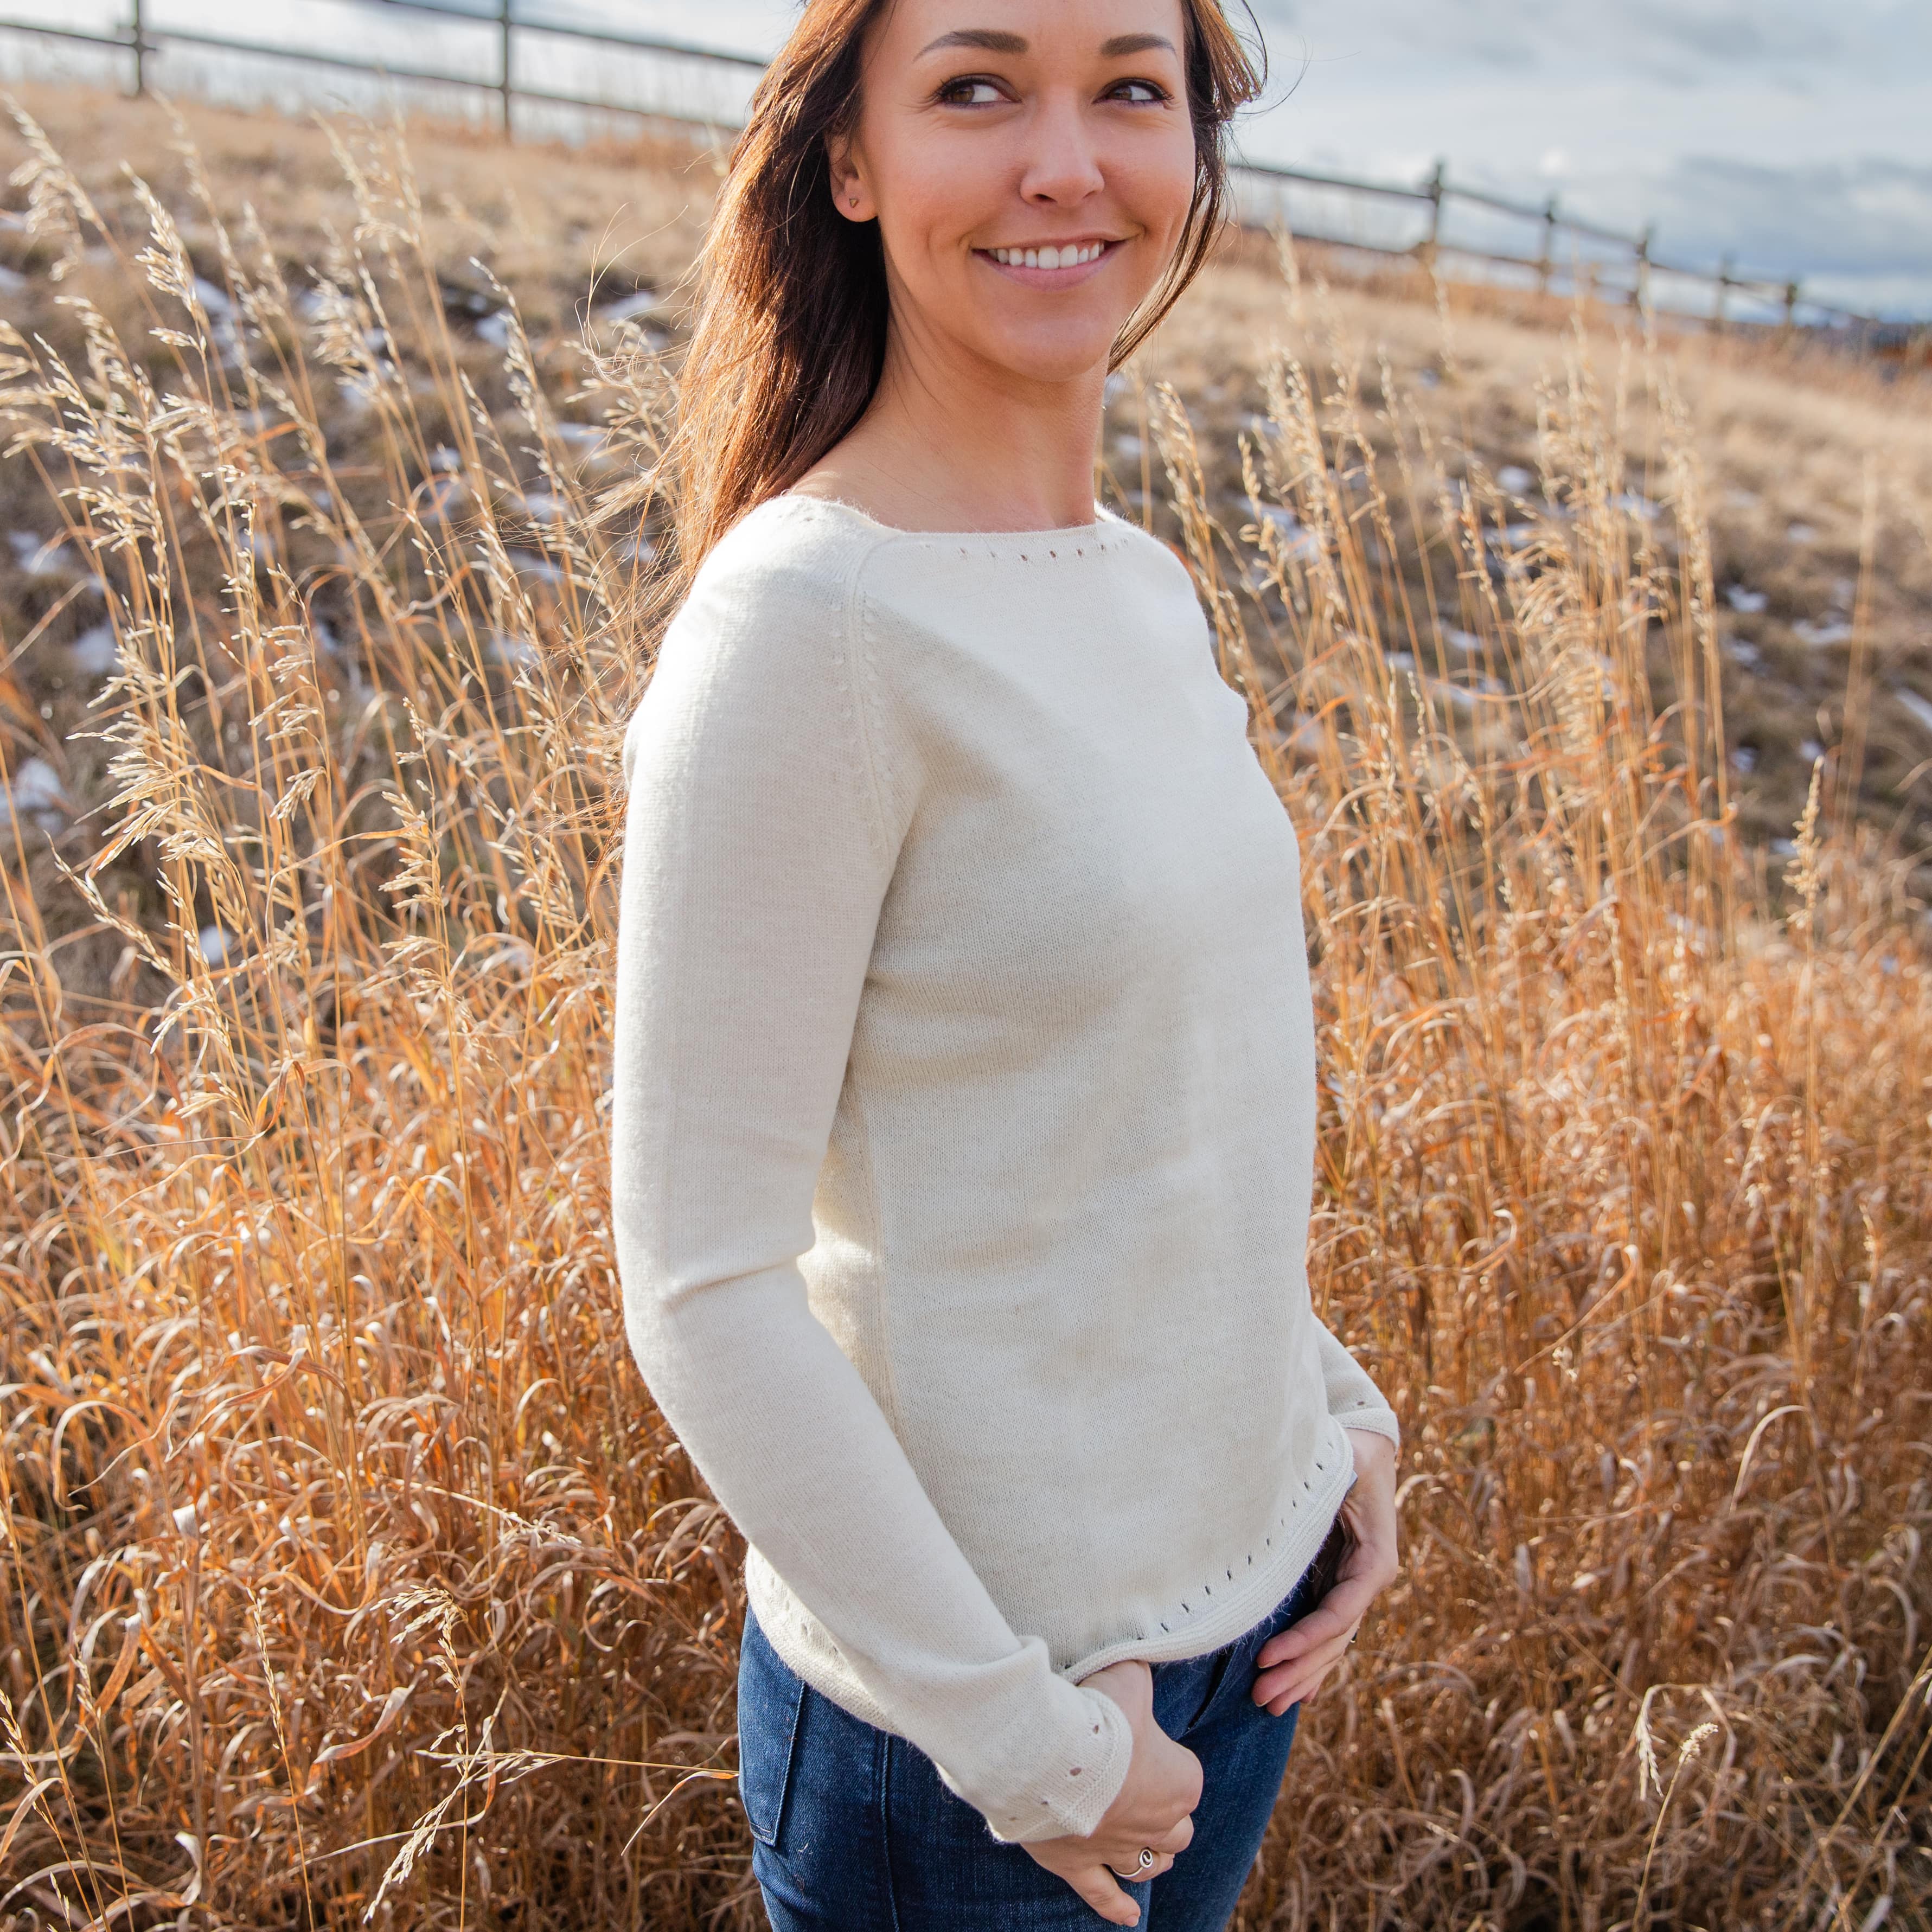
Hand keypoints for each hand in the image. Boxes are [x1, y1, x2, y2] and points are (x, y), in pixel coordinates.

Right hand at [1022, 1659, 1201, 1926]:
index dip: (1168, 1759)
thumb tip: (1139, 1664)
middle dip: (1167, 1814)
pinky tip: (1128, 1917)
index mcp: (1181, 1781)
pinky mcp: (1079, 1865)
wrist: (1049, 1749)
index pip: (1188, 1777)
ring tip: (1147, 1850)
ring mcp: (1118, 1849)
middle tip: (1145, 1791)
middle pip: (1178, 1829)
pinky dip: (1117, 1907)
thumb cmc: (1096, 1709)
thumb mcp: (1129, 1675)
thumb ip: (1140, 1676)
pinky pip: (1104, 1894)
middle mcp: (1158, 1824)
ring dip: (1152, 1856)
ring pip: (1150, 1865)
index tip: (1145, 1739)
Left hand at [1251, 1429, 1399, 1714]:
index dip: (1305, 1639)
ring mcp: (1355, 1586)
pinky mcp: (1340, 1585)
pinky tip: (1299, 1691)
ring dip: (1303, 1674)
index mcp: (1374, 1561)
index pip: (1339, 1613)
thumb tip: (1278, 1494)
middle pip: (1334, 1638)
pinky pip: (1328, 1631)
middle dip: (1299, 1670)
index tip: (1268, 1657)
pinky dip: (1314, 1661)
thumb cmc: (1347, 1452)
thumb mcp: (1337, 1465)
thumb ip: (1319, 1484)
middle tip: (1261, 1698)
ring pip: (1331, 1642)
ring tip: (1270, 1703)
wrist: (1366, 1447)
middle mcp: (1368, 1581)